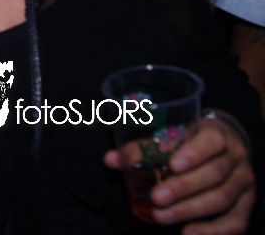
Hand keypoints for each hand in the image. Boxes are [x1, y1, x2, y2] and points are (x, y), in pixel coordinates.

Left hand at [104, 112, 254, 232]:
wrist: (226, 149)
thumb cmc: (191, 142)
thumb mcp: (172, 137)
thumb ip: (143, 148)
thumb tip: (111, 160)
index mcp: (218, 135)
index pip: (211, 141)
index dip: (194, 153)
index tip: (172, 165)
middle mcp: (236, 158)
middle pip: (214, 174)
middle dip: (184, 188)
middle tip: (156, 198)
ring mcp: (244, 183)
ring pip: (222, 198)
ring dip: (190, 210)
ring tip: (162, 216)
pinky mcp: (247, 205)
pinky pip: (235, 221)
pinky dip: (212, 231)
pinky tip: (188, 233)